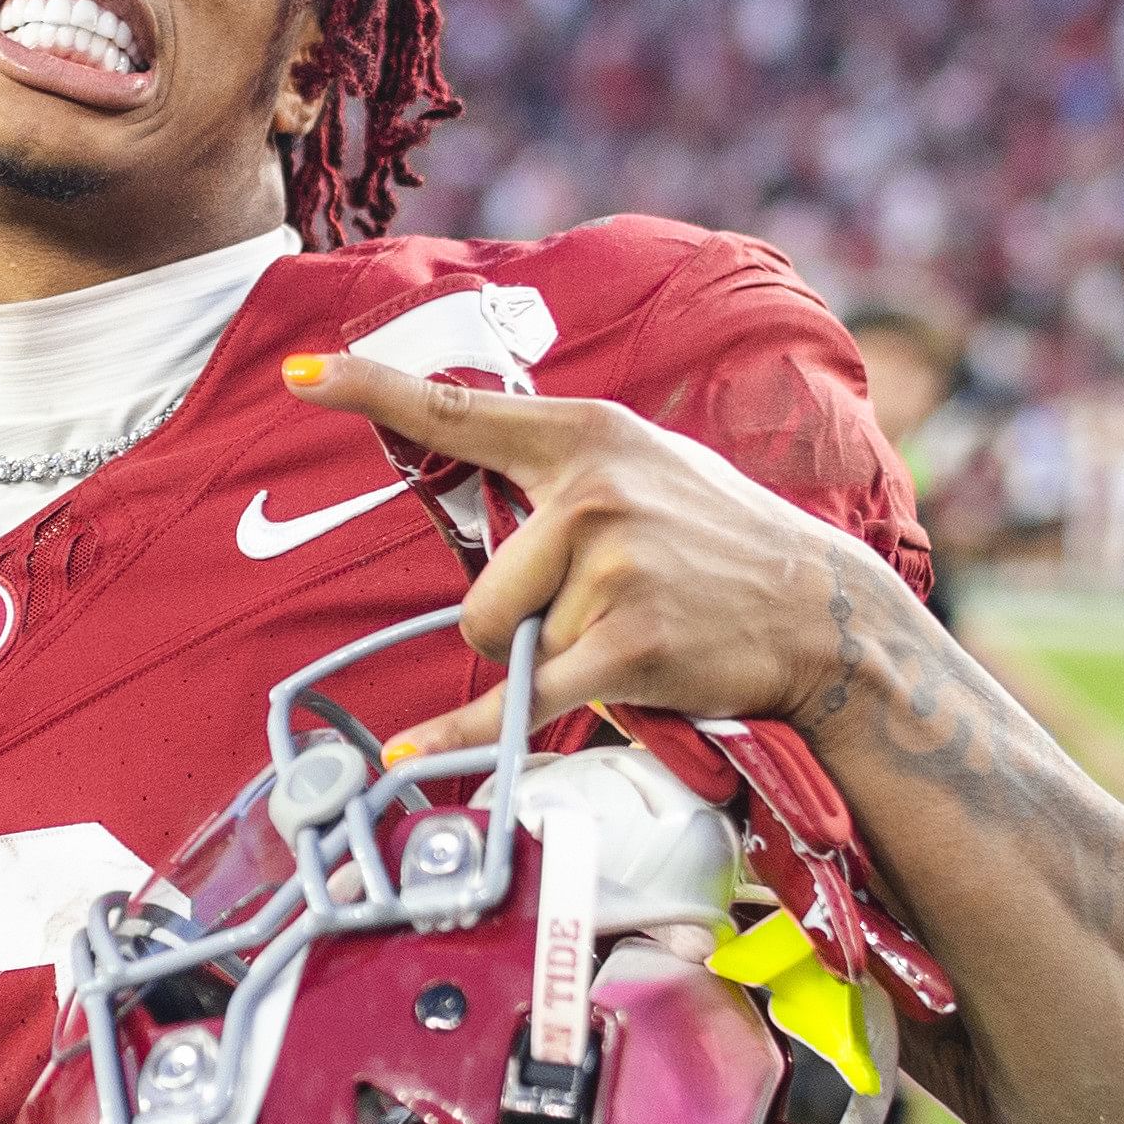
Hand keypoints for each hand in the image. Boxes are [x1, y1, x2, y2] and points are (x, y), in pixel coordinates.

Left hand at [282, 350, 898, 751]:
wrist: (819, 610)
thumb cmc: (719, 541)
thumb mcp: (646, 465)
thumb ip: (561, 465)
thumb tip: (467, 449)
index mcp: (587, 436)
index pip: (457, 410)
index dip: (371, 388)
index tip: (303, 374)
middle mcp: (593, 492)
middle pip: (477, 593)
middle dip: (518, 624)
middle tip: (601, 613)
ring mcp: (611, 567)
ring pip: (505, 643)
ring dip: (547, 661)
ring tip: (628, 635)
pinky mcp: (627, 642)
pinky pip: (522, 700)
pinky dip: (472, 735)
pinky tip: (414, 748)